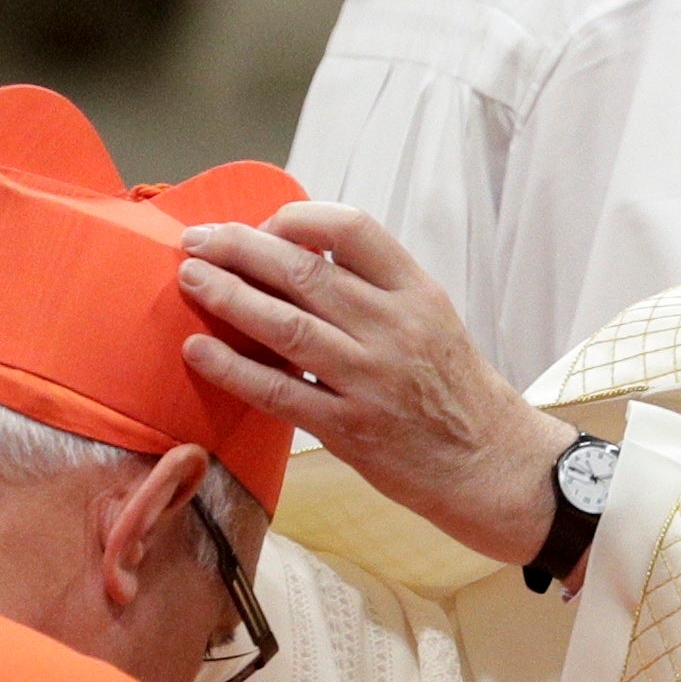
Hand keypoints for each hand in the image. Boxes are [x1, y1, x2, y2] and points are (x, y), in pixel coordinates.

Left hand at [176, 204, 574, 567]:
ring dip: (227, 297)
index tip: (263, 226)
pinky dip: (231, 367)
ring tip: (190, 279)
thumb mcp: (432, 318)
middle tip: (196, 240)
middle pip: (304, 271)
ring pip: (284, 326)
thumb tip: (297, 252)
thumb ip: (375, 286)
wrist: (490, 463)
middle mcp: (394, 328)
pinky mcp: (348, 429)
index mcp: (416, 292)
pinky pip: (277, 392)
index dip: (296, 219)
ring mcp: (370, 379)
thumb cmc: (453, 388)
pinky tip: (197, 350)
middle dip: (239, 249)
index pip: (351, 228)